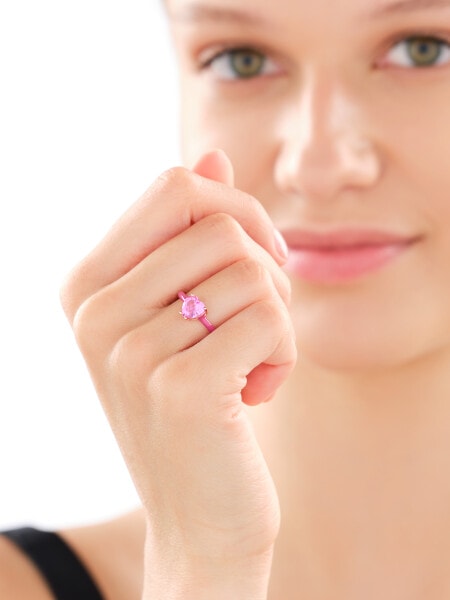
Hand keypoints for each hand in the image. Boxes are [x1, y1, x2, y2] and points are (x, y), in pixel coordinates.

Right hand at [60, 150, 296, 596]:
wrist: (198, 514)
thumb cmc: (194, 405)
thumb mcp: (179, 314)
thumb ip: (189, 231)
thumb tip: (211, 153)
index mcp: (86, 283)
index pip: (175, 185)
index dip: (237, 208)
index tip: (258, 256)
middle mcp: (95, 312)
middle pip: (221, 224)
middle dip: (266, 268)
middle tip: (259, 322)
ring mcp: (131, 351)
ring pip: (252, 270)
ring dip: (275, 317)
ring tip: (250, 364)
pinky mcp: (182, 389)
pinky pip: (270, 318)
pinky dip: (284, 354)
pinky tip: (257, 394)